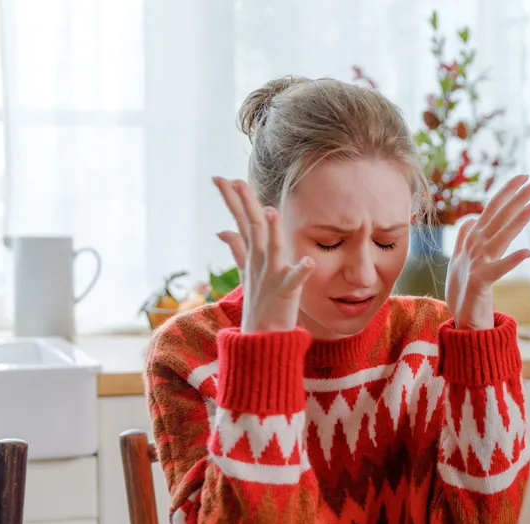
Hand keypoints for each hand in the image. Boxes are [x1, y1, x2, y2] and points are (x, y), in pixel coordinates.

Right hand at [212, 177, 313, 333]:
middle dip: (243, 204)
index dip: (232, 200)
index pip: (241, 221)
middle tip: (232, 181)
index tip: (220, 177)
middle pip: (251, 227)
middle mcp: (259, 261)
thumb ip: (236, 249)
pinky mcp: (286, 292)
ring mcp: (271, 276)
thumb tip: (221, 230)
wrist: (262, 339)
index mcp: (253, 255)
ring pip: (270, 249)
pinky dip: (301, 272)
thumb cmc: (260, 303)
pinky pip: (294, 280)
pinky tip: (310, 263)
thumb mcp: (246, 272)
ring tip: (270, 211)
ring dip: (271, 231)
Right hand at [445, 175, 529, 330]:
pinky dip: (512, 260)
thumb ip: (464, 237)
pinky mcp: (480, 282)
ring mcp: (477, 262)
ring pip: (500, 236)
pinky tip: (527, 252)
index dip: (507, 191)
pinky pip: (498, 269)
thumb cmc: (463, 288)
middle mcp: (475, 246)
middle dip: (518, 197)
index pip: (492, 208)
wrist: (460, 318)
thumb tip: (471, 218)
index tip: (524, 175)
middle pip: (498, 216)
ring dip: (517, 221)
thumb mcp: (460, 259)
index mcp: (474, 239)